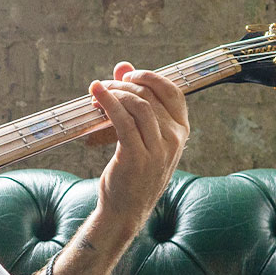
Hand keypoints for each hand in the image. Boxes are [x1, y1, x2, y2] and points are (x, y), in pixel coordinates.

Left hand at [89, 62, 189, 241]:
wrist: (127, 209)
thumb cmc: (133, 171)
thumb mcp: (141, 137)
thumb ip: (136, 101)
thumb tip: (123, 65)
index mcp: (181, 132)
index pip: (173, 92)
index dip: (149, 77)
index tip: (128, 75)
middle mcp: (174, 139)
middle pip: (150, 96)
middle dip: (123, 86)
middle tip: (104, 86)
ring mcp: (157, 149)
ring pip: (138, 105)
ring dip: (114, 94)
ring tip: (97, 94)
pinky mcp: (136, 156)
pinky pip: (122, 121)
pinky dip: (107, 103)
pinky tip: (95, 96)